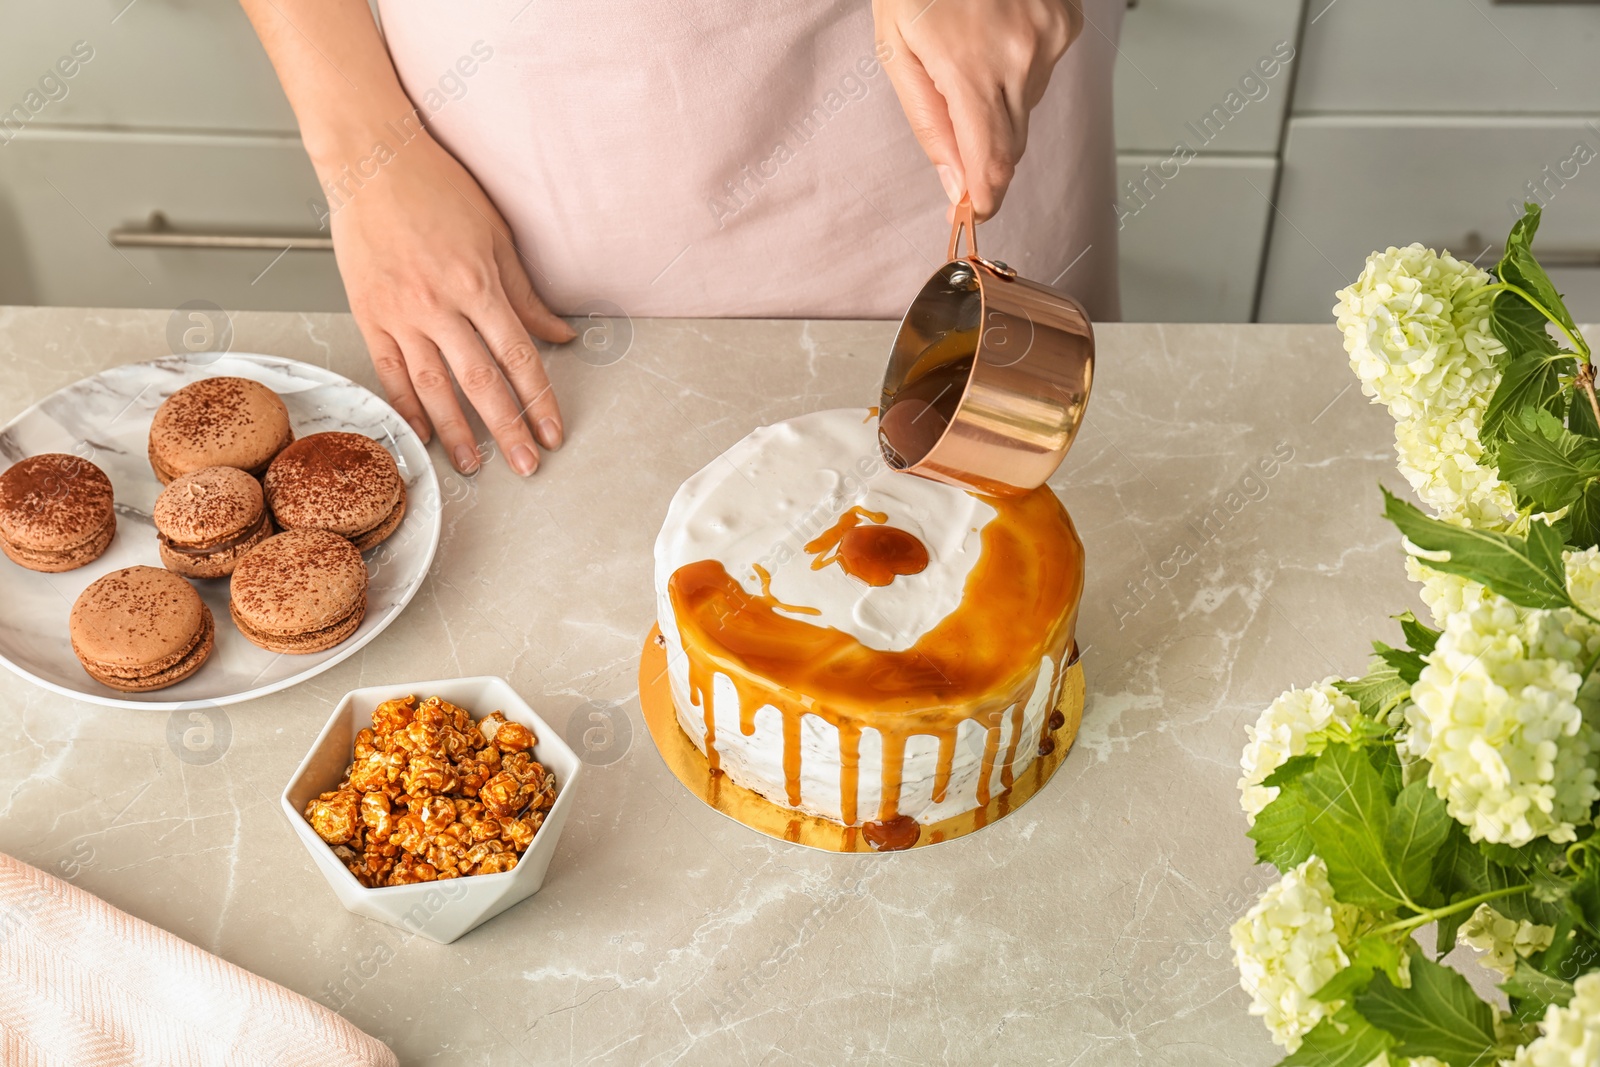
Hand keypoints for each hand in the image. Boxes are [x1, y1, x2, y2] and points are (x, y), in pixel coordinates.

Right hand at [325, 130, 575, 476]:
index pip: (519, 358)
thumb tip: (562, 336)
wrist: (371, 159)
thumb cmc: (437, 189)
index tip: (552, 433)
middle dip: (507, 430)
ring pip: (433, 387)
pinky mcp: (369, 314)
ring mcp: (400, 313)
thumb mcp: (497, 235)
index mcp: (478, 284)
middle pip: (481, 382)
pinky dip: (407, 406)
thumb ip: (527, 294)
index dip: (539, 401)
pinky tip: (422, 434)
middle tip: (526, 467)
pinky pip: (391, 371)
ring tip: (475, 465)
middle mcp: (439, 305)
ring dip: (458, 431)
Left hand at [874, 0, 1081, 220]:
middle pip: (1012, 145)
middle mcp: (1019, 58)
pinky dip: (1019, 70)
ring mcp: (1049, 40)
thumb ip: (928, 124)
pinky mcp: (1066, 24)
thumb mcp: (897, 52)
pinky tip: (997, 37)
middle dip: (985, 153)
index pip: (993, 163)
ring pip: (1027, 109)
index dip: (984, 198)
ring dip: (999, 105)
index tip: (972, 212)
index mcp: (970, 69)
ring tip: (970, 57)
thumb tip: (952, 183)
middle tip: (957, 134)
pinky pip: (1043, 74)